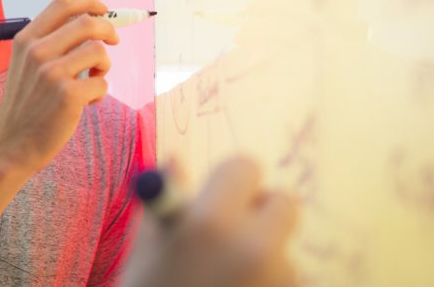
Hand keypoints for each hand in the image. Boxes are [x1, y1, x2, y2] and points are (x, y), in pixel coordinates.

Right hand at [0, 0, 118, 173]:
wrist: (11, 145)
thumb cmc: (27, 103)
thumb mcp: (27, 64)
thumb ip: (52, 42)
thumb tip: (95, 20)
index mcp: (27, 39)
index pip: (63, 4)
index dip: (90, 2)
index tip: (103, 9)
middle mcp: (37, 52)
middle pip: (88, 22)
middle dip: (109, 29)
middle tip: (114, 41)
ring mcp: (52, 73)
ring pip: (99, 51)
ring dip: (104, 65)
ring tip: (93, 79)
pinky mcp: (68, 95)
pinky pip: (102, 82)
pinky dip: (100, 92)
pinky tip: (86, 103)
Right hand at [123, 157, 297, 286]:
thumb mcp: (146, 254)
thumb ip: (166, 204)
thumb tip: (176, 160)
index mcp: (210, 223)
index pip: (244, 167)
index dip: (231, 182)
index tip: (220, 199)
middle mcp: (253, 247)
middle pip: (284, 202)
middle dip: (262, 214)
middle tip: (236, 236)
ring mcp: (278, 280)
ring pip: (284, 250)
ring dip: (264, 261)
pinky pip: (288, 284)